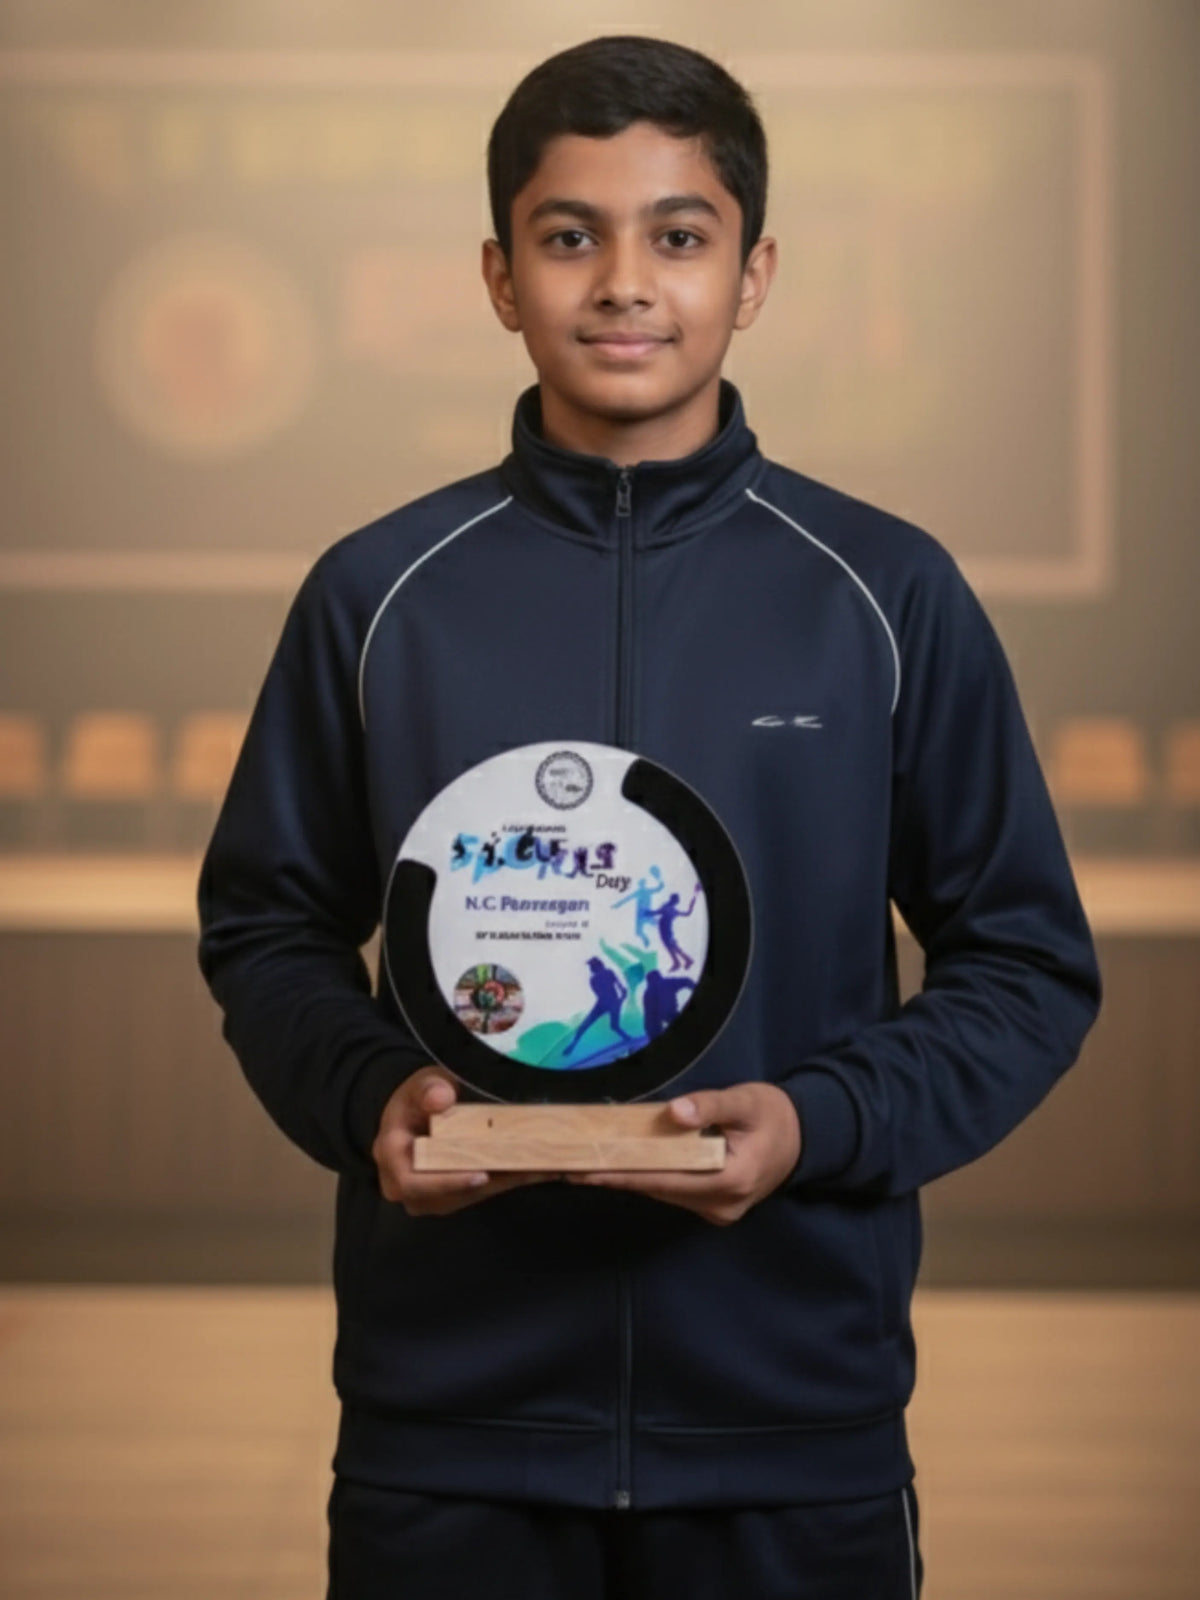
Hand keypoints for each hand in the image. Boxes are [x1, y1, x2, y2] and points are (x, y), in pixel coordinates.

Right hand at [372, 1066, 558, 1216]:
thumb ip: (428, 1088)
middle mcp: (408, 1185)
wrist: (413, 1114)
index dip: (446, 1183)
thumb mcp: (420, 1085)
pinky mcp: (454, 1196)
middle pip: (450, 1195)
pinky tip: (542, 1167)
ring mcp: (432, 1196)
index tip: (480, 1175)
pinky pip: (483, 1192)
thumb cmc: (416, 1099)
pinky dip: (511, 1179)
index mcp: (392, 1157)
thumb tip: (440, 1098)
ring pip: (472, 1196)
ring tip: (545, 1166)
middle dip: (493, 1182)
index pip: (412, 1182)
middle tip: (532, 1167)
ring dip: (508, 1181)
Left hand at [566, 1082, 801, 1225]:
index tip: (583, 1170)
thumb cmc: (773, 1115)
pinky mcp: (714, 1206)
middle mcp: (720, 1205)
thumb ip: (711, 1106)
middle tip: (569, 1166)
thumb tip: (674, 1112)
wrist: (804, 1138)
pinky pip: (673, 1191)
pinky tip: (621, 1166)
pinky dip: (648, 1177)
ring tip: (585, 1165)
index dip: (621, 1174)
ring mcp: (717, 1210)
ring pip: (663, 1192)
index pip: (663, 1179)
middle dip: (614, 1176)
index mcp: (729, 1180)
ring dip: (628, 1178)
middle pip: (658, 1189)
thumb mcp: (746, 1101)